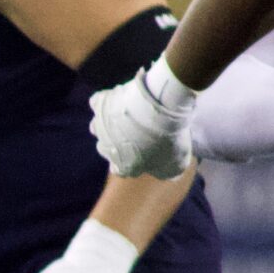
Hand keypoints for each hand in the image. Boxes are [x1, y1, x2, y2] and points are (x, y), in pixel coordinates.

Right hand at [89, 61, 197, 179]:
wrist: (157, 109)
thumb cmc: (167, 139)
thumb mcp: (176, 164)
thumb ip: (166, 171)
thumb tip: (165, 174)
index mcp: (123, 167)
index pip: (120, 170)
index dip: (131, 162)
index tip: (144, 153)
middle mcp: (106, 149)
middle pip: (107, 149)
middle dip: (119, 142)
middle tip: (140, 132)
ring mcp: (101, 126)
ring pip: (98, 127)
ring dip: (110, 124)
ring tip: (129, 116)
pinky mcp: (100, 104)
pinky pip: (97, 103)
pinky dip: (106, 102)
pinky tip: (120, 98)